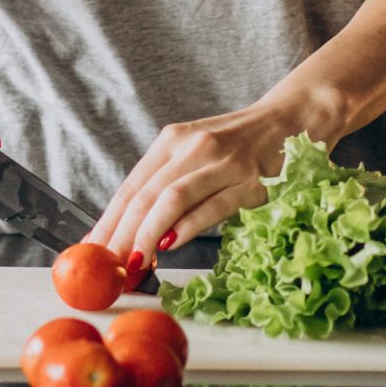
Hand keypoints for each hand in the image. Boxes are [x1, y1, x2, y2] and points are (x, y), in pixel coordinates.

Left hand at [90, 105, 288, 271]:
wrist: (293, 119)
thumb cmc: (240, 145)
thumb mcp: (196, 154)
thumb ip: (169, 185)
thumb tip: (133, 233)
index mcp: (172, 140)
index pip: (130, 187)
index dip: (107, 222)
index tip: (92, 250)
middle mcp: (193, 147)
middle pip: (144, 196)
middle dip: (120, 236)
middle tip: (107, 267)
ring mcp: (223, 163)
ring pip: (172, 200)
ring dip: (147, 234)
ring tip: (133, 262)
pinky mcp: (252, 181)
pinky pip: (213, 206)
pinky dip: (187, 226)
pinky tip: (170, 244)